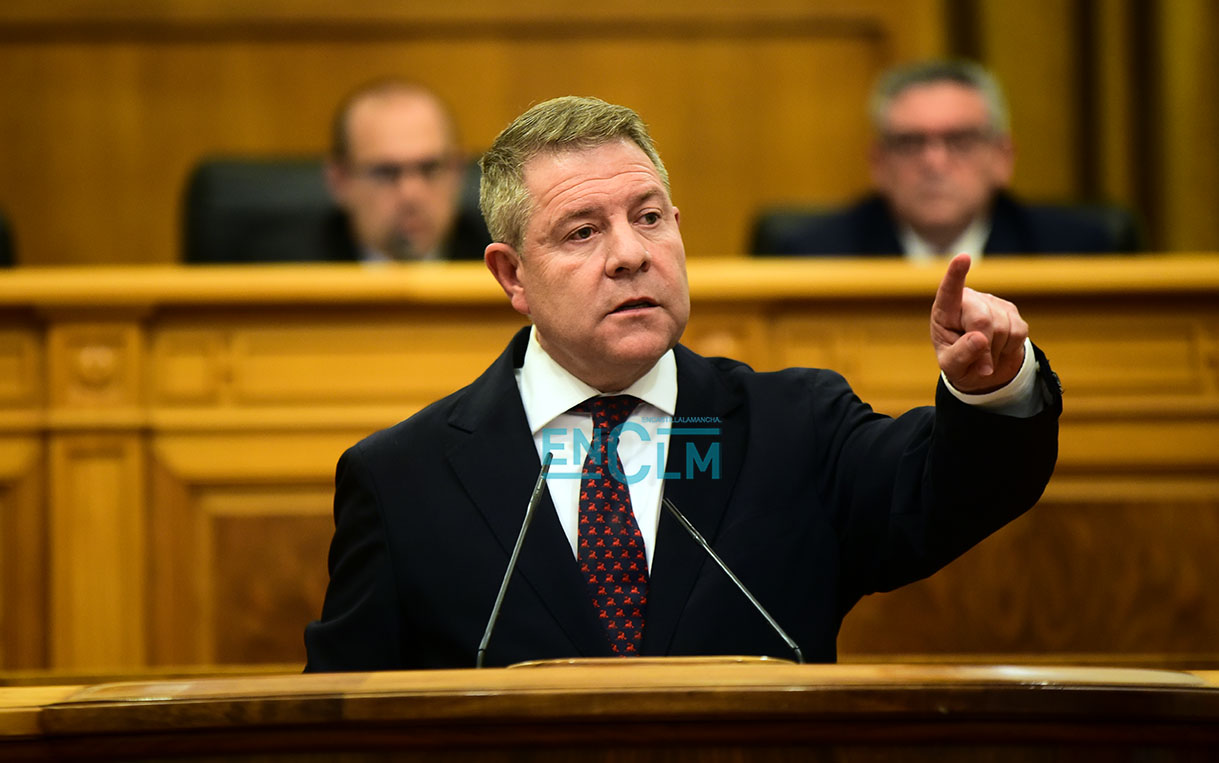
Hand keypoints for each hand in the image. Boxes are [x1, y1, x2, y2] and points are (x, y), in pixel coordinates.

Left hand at [930, 254, 1027, 393]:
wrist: (983, 371)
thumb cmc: (959, 364)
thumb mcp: (951, 366)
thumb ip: (960, 354)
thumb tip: (979, 338)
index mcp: (945, 311)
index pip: (949, 291)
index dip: (956, 275)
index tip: (963, 258)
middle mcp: (968, 301)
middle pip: (982, 320)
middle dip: (984, 347)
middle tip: (981, 367)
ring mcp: (991, 303)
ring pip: (1003, 327)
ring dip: (996, 350)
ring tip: (987, 356)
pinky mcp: (1011, 311)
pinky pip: (1019, 331)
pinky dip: (1010, 348)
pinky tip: (1000, 349)